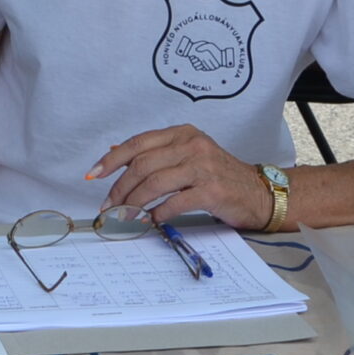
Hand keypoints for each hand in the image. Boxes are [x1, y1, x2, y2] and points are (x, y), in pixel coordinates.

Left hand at [91, 124, 269, 228]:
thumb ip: (158, 154)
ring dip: (133, 203)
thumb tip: (115, 154)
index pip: (138, 143)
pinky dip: (158, 213)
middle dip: (120, 188)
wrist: (259, 193)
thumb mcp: (189, 155)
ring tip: (124, 216)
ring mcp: (203, 167)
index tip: (94, 175)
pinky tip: (151, 220)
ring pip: (154, 183)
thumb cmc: (221, 176)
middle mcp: (192, 145)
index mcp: (183, 134)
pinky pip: (174, 203)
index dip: (112, 159)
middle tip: (109, 206)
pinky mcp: (212, 190)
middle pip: (142, 164)